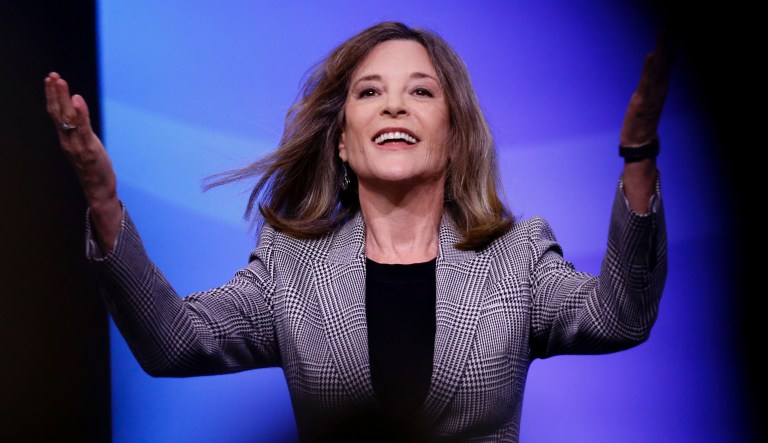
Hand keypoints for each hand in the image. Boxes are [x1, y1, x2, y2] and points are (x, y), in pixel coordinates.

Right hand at [45, 72, 120, 251]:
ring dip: (63, 98)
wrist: (98, 189)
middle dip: (54, 93)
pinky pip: (83, 129)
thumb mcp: (85, 145)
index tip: (50, 78)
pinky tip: (77, 100)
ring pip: (67, 118)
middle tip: (52, 75)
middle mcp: (68, 140)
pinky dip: (80, 113)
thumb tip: (78, 113)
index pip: (56, 113)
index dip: (52, 96)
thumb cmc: (93, 167)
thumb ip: (80, 129)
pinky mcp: (89, 150)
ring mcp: (77, 145)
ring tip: (60, 81)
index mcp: (66, 138)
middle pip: (58, 113)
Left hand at [619, 31, 672, 145]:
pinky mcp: (641, 101)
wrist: (638, 144)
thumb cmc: (642, 120)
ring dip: (663, 48)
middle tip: (671, 20)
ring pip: (660, 67)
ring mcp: (652, 94)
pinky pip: (647, 82)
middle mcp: (661, 87)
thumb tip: (654, 62)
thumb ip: (652, 80)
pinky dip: (650, 68)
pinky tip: (651, 54)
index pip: (668, 57)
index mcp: (662, 84)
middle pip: (666, 58)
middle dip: (669, 39)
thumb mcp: (648, 96)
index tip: (671, 23)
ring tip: (666, 30)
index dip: (670, 40)